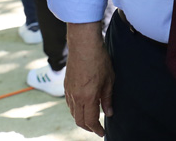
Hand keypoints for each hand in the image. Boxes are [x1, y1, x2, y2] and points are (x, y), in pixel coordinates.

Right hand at [65, 22, 114, 136]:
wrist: (83, 45)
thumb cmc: (99, 60)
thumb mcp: (109, 80)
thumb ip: (108, 98)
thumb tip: (109, 113)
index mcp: (88, 97)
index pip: (90, 121)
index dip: (97, 129)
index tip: (102, 133)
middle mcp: (76, 97)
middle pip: (79, 120)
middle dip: (88, 127)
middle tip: (97, 129)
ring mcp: (69, 91)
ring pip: (73, 113)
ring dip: (81, 119)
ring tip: (91, 119)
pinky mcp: (66, 85)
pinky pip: (69, 103)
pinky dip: (75, 109)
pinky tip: (83, 106)